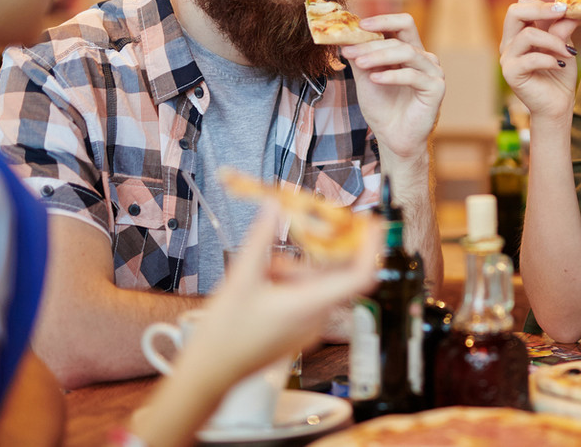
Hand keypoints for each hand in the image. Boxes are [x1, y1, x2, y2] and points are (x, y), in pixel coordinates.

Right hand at [178, 210, 380, 387]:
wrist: (211, 373)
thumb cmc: (224, 335)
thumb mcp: (240, 279)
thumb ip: (261, 239)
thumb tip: (274, 207)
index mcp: (309, 306)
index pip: (359, 277)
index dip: (369, 248)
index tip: (370, 225)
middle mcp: (316, 320)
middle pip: (329, 276)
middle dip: (305, 259)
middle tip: (275, 256)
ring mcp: (309, 330)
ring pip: (315, 287)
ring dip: (292, 273)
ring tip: (259, 277)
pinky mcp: (299, 334)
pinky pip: (306, 300)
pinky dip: (289, 288)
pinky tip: (262, 289)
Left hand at [341, 13, 444, 160]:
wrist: (392, 138)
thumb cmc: (382, 108)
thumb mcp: (366, 77)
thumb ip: (361, 57)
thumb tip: (344, 36)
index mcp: (411, 51)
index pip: (402, 23)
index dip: (383, 20)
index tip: (358, 25)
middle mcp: (425, 58)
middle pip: (402, 35)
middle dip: (373, 42)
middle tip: (349, 49)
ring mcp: (433, 72)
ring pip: (406, 52)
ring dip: (379, 56)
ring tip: (359, 64)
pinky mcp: (436, 88)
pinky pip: (413, 76)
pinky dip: (391, 76)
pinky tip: (375, 79)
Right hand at [499, 0, 579, 118]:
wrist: (557, 104)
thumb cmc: (559, 74)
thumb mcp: (564, 46)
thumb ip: (563, 28)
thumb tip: (574, 9)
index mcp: (520, 32)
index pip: (523, 6)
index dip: (544, 4)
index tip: (567, 8)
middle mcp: (510, 42)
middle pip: (514, 12)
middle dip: (540, 9)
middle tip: (563, 12)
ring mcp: (508, 57)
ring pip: (527, 34)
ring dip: (553, 41)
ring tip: (569, 52)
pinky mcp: (511, 73)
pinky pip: (530, 58)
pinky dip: (549, 59)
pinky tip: (560, 65)